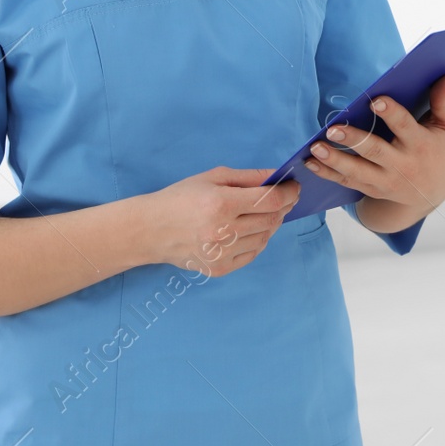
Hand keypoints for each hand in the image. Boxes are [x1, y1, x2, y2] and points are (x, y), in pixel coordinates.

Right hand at [144, 166, 300, 277]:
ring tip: (267, 212)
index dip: (289, 192)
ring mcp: (221, 254)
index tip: (294, 187)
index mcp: (221, 204)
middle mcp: (223, 232)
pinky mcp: (219, 268)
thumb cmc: (181, 198)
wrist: (150, 230)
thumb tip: (278, 177)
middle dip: (284, 206)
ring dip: (272, 224)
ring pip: (265, 238)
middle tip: (286, 198)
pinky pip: (252, 254)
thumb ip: (249, 177)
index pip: (270, 200)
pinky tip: (253, 229)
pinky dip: (259, 240)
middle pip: (271, 220)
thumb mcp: (213, 178)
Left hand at [305, 75, 444, 231]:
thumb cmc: (437, 149)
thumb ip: (444, 103)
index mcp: (420, 144)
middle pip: (374, 151)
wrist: (433, 192)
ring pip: (357, 171)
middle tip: (333, 129)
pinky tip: (311, 162)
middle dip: (353, 140)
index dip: (392, 114)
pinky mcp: (372, 190)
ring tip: (316, 147)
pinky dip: (328, 173)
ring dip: (334, 160)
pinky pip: (347, 182)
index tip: (377, 101)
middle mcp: (402, 164)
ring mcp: (385, 180)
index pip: (405, 127)